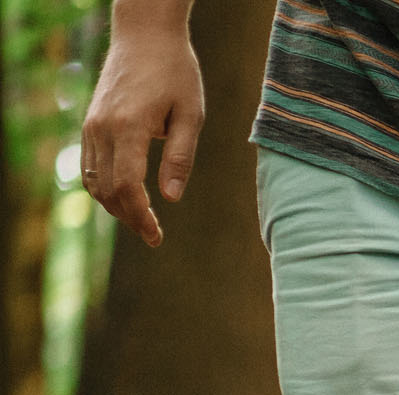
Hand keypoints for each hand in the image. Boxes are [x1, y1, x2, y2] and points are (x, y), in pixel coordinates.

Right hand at [81, 14, 203, 248]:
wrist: (144, 36)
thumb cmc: (176, 73)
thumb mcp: (191, 115)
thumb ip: (180, 158)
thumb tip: (171, 199)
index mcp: (129, 127)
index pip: (128, 186)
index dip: (141, 217)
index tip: (156, 237)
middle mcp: (103, 128)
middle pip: (108, 190)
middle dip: (129, 218)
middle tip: (153, 236)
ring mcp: (92, 125)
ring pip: (93, 180)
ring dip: (114, 206)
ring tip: (142, 220)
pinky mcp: (90, 122)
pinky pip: (90, 165)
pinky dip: (105, 186)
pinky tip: (126, 197)